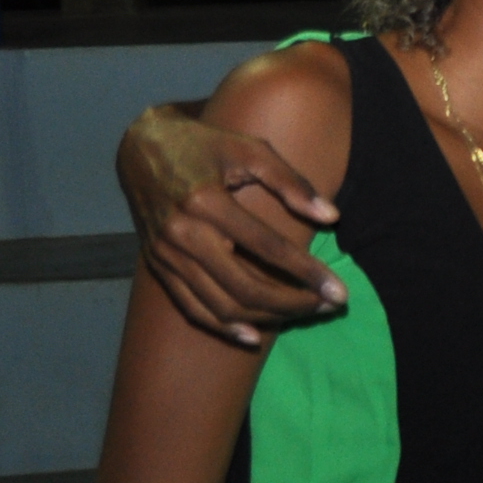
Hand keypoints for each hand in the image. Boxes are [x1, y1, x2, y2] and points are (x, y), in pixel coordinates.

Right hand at [120, 104, 343, 347]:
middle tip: (330, 306)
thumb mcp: (251, 150)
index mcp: (205, 200)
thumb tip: (332, 217)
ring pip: (222, 304)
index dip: (307, 272)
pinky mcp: (158, 266)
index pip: (267, 247)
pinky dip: (224, 327)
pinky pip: (192, 308)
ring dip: (268, 317)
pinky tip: (254, 336)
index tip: (340, 291)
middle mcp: (182, 232)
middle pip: (245, 285)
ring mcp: (166, 254)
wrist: (142, 148)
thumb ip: (292, 182)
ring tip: (305, 314)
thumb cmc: (206, 145)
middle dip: (293, 302)